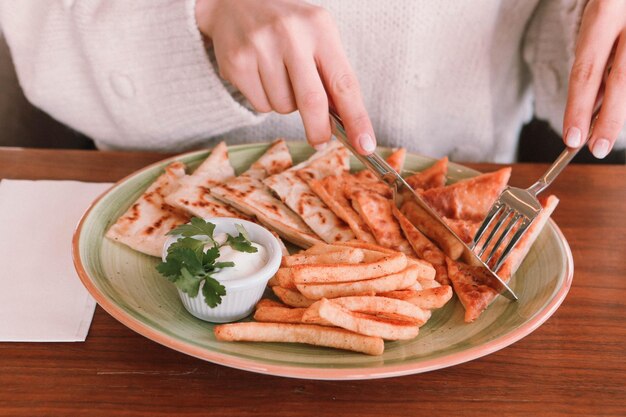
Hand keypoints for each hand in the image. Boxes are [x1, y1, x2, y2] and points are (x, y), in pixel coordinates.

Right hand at [195, 0, 375, 153]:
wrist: (233, 1)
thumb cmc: (286, 26)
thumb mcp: (315, 36)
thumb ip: (331, 74)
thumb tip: (345, 123)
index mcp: (319, 27)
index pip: (344, 82)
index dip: (356, 118)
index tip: (365, 145)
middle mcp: (291, 34)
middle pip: (312, 102)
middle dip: (319, 130)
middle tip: (320, 140)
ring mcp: (261, 47)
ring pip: (284, 107)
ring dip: (286, 104)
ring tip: (278, 75)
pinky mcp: (237, 62)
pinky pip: (260, 105)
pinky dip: (265, 100)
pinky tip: (260, 75)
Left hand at [563, 0, 625, 158]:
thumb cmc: (613, 10)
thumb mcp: (595, 29)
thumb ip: (593, 65)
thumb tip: (590, 113)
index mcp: (604, 14)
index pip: (586, 71)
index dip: (579, 109)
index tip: (572, 138)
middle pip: (621, 80)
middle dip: (610, 120)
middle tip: (598, 148)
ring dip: (621, 109)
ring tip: (606, 129)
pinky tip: (619, 108)